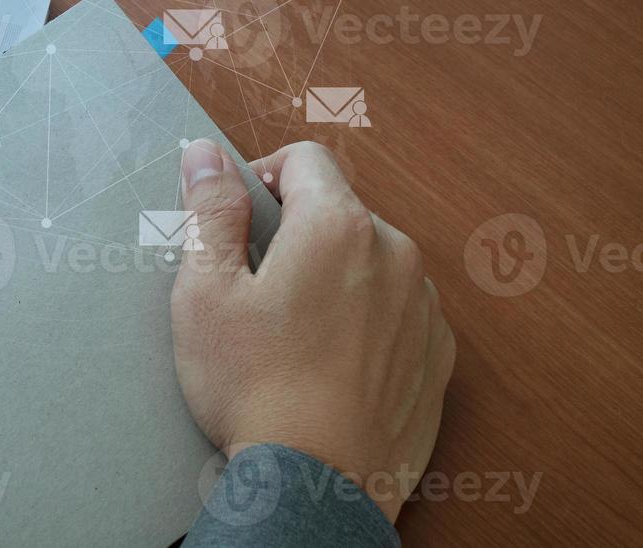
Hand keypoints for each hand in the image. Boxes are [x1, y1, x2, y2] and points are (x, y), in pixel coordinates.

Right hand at [170, 139, 454, 522]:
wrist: (316, 488)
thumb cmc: (255, 390)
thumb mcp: (206, 292)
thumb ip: (210, 210)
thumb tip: (205, 154)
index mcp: (337, 225)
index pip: (305, 158)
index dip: (263, 176)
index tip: (240, 219)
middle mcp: (395, 253)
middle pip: (339, 210)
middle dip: (297, 232)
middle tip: (256, 289)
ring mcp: (423, 306)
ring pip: (370, 260)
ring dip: (335, 275)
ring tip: (294, 334)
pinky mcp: (437, 354)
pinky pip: (397, 309)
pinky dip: (366, 320)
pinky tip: (328, 363)